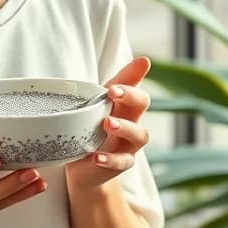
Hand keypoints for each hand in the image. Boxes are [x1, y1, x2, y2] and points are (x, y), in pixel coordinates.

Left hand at [65, 56, 151, 191]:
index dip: (130, 83)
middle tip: (112, 92)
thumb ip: (112, 84)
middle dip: (131, 96)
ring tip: (107, 123)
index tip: (113, 84)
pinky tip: (96, 157)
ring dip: (124, 127)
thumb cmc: (93, 128)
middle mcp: (132, 122)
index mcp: (125, 106)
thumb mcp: (97, 104)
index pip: (135, 88)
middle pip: (142, 105)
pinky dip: (110, 160)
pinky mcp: (121, 164)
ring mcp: (129, 145)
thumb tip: (135, 59)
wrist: (84, 167)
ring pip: (139, 135)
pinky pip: (122, 163)